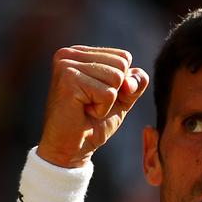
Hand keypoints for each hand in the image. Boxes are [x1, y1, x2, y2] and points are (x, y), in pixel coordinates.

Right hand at [37, 45, 148, 167]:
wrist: (72, 148)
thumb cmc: (94, 122)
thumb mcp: (122, 98)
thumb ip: (135, 82)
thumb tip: (131, 80)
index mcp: (81, 53)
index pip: (124, 58)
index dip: (122, 84)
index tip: (98, 96)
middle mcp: (70, 54)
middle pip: (121, 65)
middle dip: (115, 92)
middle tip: (91, 104)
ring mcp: (66, 65)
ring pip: (116, 78)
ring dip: (107, 102)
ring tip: (87, 107)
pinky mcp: (68, 80)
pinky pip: (108, 94)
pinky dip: (102, 109)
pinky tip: (84, 112)